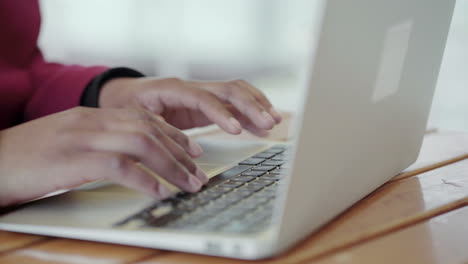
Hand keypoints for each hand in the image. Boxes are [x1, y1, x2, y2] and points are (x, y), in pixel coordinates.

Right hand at [0, 107, 206, 206]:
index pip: (144, 119)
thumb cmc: (28, 158)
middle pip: (149, 129)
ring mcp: (82, 137)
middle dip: (180, 153)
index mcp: (92, 116)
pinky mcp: (72, 158)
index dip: (174, 135)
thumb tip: (130, 161)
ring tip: (188, 185)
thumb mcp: (69, 143)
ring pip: (141, 143)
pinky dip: (143, 179)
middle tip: (198, 173)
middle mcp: (91, 121)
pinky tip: (158, 191)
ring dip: (171, 166)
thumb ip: (99, 144)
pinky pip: (118, 165)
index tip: (193, 150)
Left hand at [99, 77, 281, 136]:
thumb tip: (191, 152)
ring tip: (274, 121)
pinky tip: (263, 123)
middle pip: (229, 90)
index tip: (236, 130)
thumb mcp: (136, 118)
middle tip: (268, 123)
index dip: (221, 113)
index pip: (204, 98)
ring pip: (237, 93)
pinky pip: (234, 104)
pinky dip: (251, 112)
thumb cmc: (128, 105)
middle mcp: (193, 87)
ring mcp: (202, 94)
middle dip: (251, 106)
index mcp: (174, 89)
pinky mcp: (207, 104)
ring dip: (257, 105)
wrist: (125, 95)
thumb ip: (161, 132)